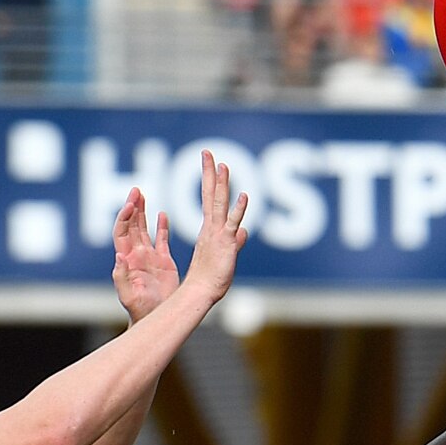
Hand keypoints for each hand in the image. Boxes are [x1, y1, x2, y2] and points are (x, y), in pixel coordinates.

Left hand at [109, 187, 178, 322]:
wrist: (155, 318)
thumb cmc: (139, 310)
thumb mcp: (128, 296)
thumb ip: (121, 277)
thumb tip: (119, 257)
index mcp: (127, 260)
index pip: (122, 233)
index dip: (124, 217)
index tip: (130, 203)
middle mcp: (136, 255)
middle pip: (131, 225)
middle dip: (132, 207)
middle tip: (135, 190)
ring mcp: (149, 258)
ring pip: (143, 229)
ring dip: (142, 212)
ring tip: (142, 194)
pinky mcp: (163, 262)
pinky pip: (161, 240)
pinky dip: (161, 227)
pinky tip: (162, 214)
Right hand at [177, 153, 249, 301]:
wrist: (201, 292)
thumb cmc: (210, 279)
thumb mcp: (226, 255)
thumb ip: (235, 241)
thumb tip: (244, 232)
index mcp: (208, 229)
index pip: (208, 198)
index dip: (210, 179)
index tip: (211, 163)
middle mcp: (211, 227)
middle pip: (210, 194)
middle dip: (209, 172)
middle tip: (207, 152)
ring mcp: (217, 233)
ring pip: (219, 203)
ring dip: (222, 184)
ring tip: (223, 164)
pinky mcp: (225, 242)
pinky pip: (232, 223)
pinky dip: (239, 209)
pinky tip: (244, 195)